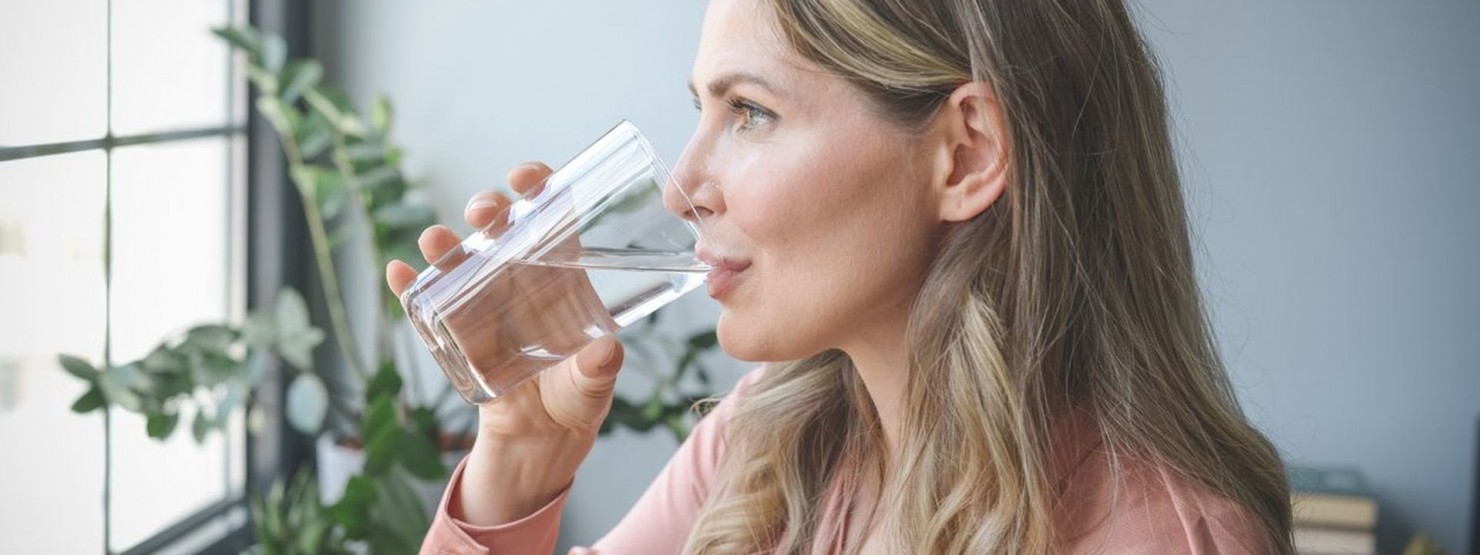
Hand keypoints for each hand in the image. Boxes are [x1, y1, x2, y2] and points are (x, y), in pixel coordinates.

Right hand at [386, 162, 626, 523]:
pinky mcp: (456, 332)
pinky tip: (398, 273)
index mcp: (562, 277)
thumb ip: (599, 371)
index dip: (540, 190)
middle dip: (488, 210)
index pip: (551, 220)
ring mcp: (484, 302)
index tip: (528, 177)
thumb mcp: (593, 385)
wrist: (542, 438)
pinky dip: (409, 288)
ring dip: (445, 245)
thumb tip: (606, 353)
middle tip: (484, 212)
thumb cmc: (577, 397)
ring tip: (435, 240)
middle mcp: (521, 280)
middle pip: (501, 231)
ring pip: (461, 260)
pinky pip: (428, 304)